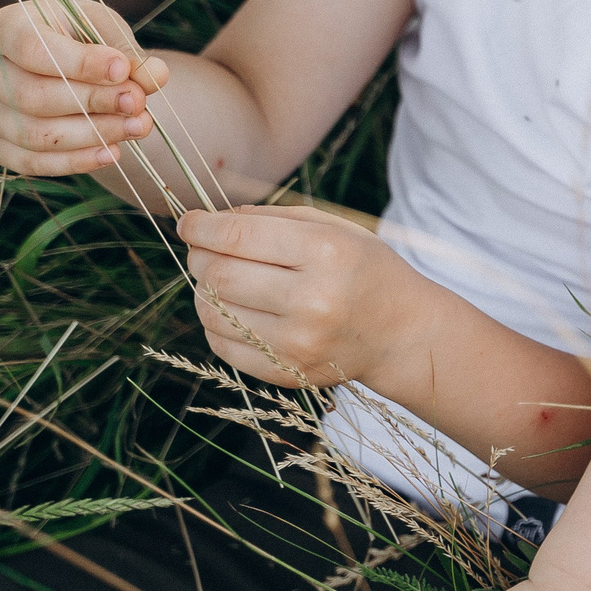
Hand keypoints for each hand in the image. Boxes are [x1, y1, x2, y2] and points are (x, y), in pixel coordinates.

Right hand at [0, 0, 166, 175]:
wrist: (57, 60)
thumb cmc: (79, 36)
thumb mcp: (104, 30)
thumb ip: (128, 52)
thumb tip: (156, 76)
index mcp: (3, 27)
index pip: (33, 49)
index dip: (80, 64)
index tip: (122, 70)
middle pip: (32, 97)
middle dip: (93, 103)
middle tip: (138, 104)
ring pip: (33, 134)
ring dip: (92, 135)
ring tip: (138, 127)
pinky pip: (30, 162)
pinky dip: (75, 161)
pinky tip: (113, 153)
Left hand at [179, 204, 432, 389]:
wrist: (401, 333)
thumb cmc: (364, 271)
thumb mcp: (336, 229)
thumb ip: (273, 219)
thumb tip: (209, 222)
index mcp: (326, 253)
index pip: (238, 237)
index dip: (201, 227)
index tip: (189, 222)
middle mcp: (312, 299)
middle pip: (219, 275)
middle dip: (200, 257)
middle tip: (204, 251)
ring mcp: (297, 342)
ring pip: (213, 312)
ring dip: (205, 291)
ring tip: (223, 281)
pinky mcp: (286, 371)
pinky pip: (222, 345)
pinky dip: (217, 324)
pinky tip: (236, 311)